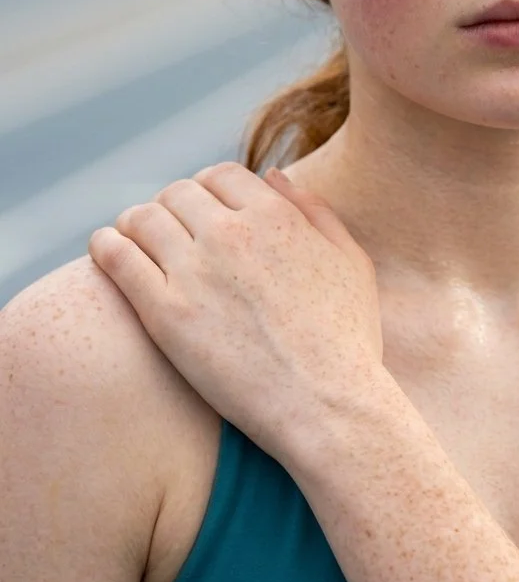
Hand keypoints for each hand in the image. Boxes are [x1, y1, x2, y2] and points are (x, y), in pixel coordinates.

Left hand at [87, 162, 381, 460]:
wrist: (327, 406)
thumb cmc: (346, 339)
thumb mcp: (350, 261)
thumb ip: (314, 211)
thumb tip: (275, 175)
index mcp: (275, 216)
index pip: (221, 175)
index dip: (208, 189)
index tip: (202, 211)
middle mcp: (231, 234)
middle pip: (179, 193)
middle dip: (173, 206)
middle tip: (168, 229)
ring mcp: (194, 272)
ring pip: (142, 219)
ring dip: (136, 223)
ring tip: (132, 239)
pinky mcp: (164, 314)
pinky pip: (117, 259)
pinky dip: (106, 245)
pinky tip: (105, 249)